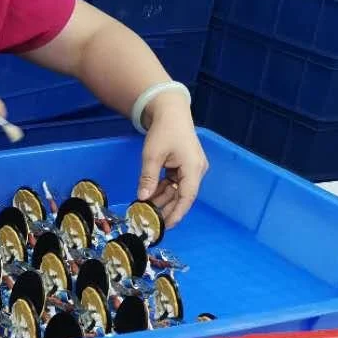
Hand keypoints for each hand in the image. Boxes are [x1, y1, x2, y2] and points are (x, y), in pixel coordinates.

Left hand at [138, 93, 207, 227]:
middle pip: (182, 196)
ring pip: (177, 191)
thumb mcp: (152, 155)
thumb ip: (148, 177)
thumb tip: (142, 198)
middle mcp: (196, 170)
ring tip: (146, 209)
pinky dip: (163, 190)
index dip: (177, 213)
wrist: (170, 112)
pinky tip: (149, 197)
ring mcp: (191, 169)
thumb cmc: (164, 131)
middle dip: (167, 209)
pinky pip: (175, 183)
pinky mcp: (184, 167)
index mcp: (193, 168)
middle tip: (151, 221)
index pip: (187, 197)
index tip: (166, 226)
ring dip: (163, 200)